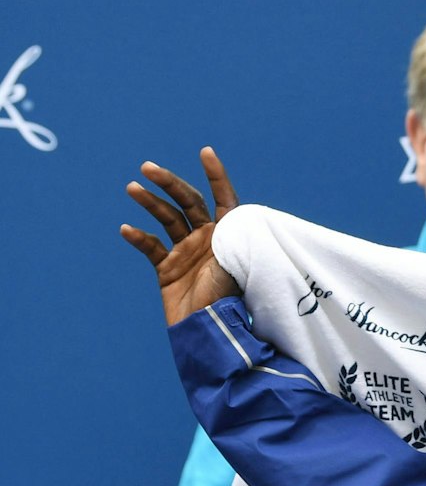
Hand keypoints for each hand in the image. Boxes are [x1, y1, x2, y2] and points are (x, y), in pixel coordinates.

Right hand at [121, 147, 240, 325]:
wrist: (211, 333)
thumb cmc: (231, 300)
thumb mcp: (238, 262)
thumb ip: (233, 236)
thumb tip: (229, 212)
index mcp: (231, 236)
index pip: (224, 199)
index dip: (217, 176)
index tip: (205, 152)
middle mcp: (209, 239)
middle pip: (188, 202)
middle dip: (169, 183)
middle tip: (148, 168)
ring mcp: (187, 252)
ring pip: (166, 219)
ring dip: (150, 203)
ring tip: (133, 188)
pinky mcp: (168, 269)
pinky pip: (150, 247)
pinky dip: (139, 237)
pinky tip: (127, 230)